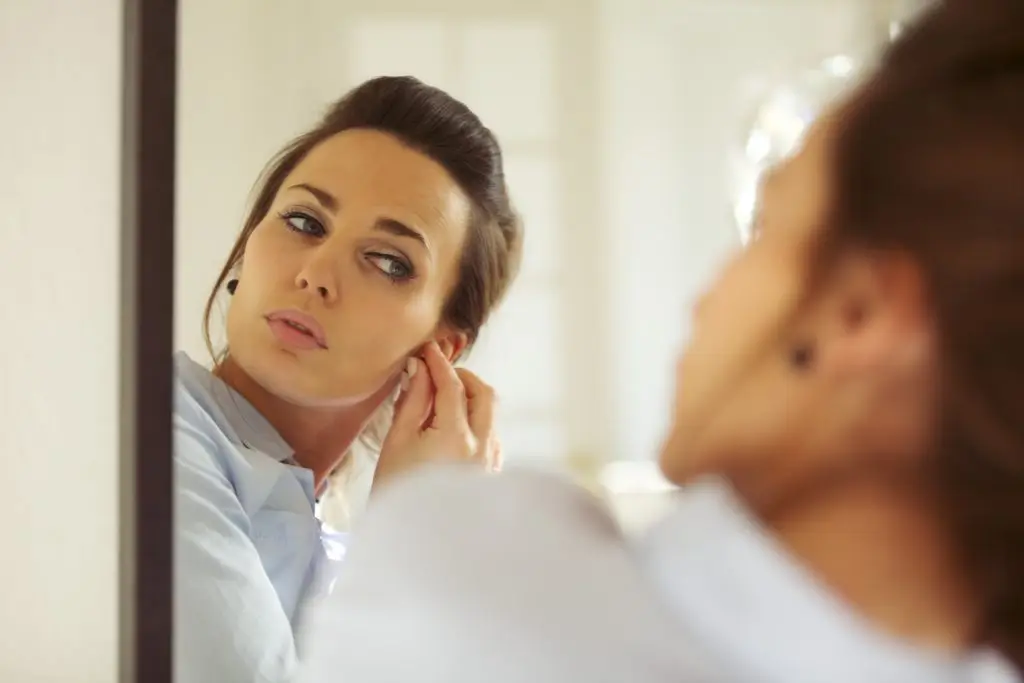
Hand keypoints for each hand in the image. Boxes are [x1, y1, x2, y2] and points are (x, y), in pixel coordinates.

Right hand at [373, 342, 499, 490]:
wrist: (414, 542)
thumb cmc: (396, 492)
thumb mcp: (397, 442)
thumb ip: (413, 401)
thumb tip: (420, 369)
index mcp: (456, 438)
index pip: (452, 386)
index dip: (439, 363)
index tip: (428, 350)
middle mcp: (483, 448)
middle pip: (484, 393)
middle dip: (463, 378)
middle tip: (439, 374)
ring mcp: (492, 462)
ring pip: (491, 415)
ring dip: (471, 400)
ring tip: (442, 403)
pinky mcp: (493, 474)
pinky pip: (492, 435)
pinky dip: (476, 423)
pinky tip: (453, 430)